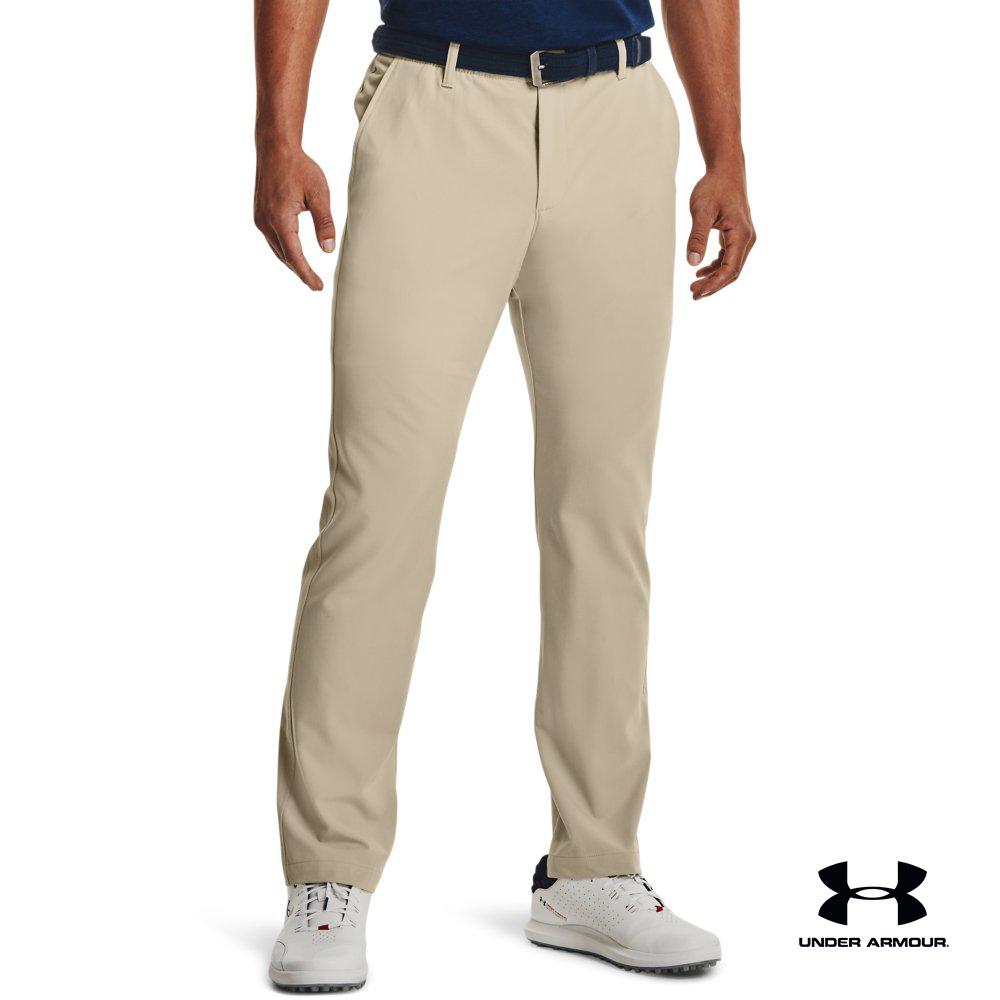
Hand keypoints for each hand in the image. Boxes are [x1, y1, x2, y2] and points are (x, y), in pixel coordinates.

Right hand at [254, 144, 334, 290]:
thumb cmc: (299, 167)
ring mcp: (260, 219)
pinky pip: (272, 240)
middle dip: (300, 272)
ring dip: (292, 262)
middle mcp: (266, 222)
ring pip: (277, 250)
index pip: (295, 256)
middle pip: (285, 256)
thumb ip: (324, 223)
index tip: (318, 287)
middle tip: (316, 284)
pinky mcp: (259, 214)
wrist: (275, 148)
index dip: (306, 274)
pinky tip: (294, 254)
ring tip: (307, 273)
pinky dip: (284, 250)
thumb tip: (328, 249)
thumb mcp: (319, 194)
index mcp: (281, 219)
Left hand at [686, 166, 755, 299]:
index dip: (714, 284)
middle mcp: (747, 238)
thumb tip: (691, 263)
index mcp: (741, 234)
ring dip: (714, 278)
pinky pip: (728, 257)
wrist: (725, 170)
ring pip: (730, 266)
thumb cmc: (714, 187)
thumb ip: (697, 237)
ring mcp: (743, 237)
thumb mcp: (701, 211)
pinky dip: (715, 267)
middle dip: (713, 285)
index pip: (730, 269)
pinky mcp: (736, 235)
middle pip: (732, 272)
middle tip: (692, 294)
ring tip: (694, 287)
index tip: (698, 292)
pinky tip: (700, 272)